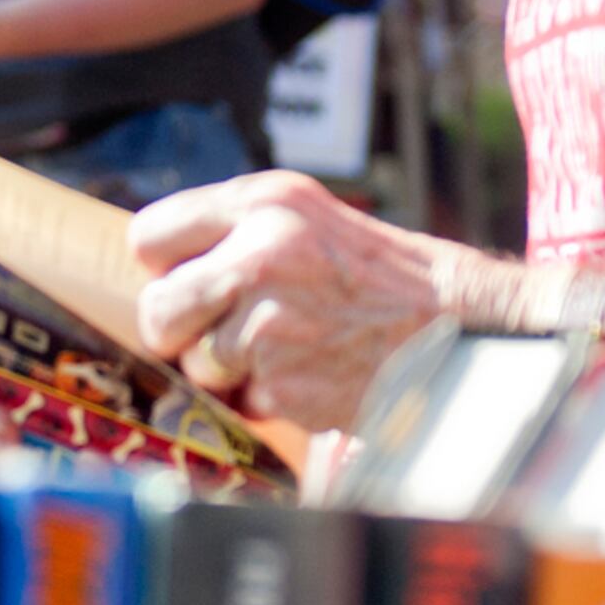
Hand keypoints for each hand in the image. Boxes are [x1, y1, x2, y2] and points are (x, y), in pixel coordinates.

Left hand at [133, 171, 474, 432]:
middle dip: (180, 332)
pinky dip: (271, 399)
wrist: (455, 326)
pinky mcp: (285, 379)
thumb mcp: (302, 220)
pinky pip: (242, 401)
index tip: (192, 282)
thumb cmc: (372, 277)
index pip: (148, 236)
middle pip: (156, 308)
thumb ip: (231, 233)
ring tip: (291, 347)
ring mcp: (271, 319)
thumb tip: (152, 273)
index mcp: (261, 203)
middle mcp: (261, 253)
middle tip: (222, 332)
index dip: (165, 269)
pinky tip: (313, 372)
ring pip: (196, 363)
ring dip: (233, 371)